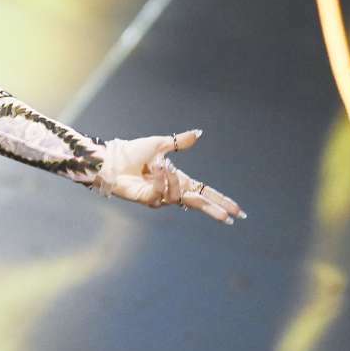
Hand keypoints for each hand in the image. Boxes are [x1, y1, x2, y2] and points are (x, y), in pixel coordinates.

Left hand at [93, 130, 246, 224]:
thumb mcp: (160, 144)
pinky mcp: (148, 200)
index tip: (238, 211)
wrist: (111, 159)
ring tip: (161, 164)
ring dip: (172, 180)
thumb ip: (180, 142)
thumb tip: (199, 133)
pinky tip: (154, 169)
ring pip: (178, 196)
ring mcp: (160, 197)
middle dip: (213, 210)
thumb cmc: (131, 152)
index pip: (204, 192)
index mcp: (178, 179)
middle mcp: (171, 190)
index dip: (220, 201)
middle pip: (198, 204)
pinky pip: (161, 194)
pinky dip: (160, 180)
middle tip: (229, 217)